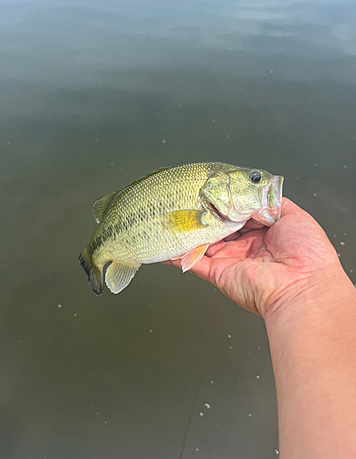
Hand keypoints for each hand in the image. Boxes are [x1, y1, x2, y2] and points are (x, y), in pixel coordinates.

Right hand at [165, 198, 341, 316]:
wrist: (302, 285)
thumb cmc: (306, 253)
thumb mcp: (294, 215)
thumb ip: (271, 202)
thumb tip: (254, 192)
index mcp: (264, 233)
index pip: (240, 213)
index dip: (229, 201)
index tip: (217, 189)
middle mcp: (246, 247)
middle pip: (221, 225)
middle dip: (208, 212)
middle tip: (195, 197)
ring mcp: (231, 259)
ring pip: (205, 241)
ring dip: (192, 228)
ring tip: (176, 211)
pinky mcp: (218, 273)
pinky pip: (193, 261)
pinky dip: (178, 252)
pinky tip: (167, 240)